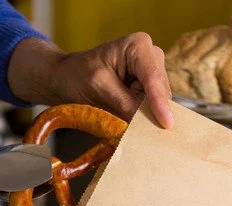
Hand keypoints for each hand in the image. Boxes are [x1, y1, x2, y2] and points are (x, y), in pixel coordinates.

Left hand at [9, 33, 173, 128]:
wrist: (65, 78)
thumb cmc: (77, 76)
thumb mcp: (98, 88)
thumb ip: (124, 103)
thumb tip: (145, 124)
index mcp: (138, 46)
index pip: (153, 78)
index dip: (159, 102)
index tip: (166, 124)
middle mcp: (150, 56)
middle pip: (160, 91)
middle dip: (153, 111)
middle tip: (141, 132)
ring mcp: (151, 73)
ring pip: (159, 102)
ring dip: (147, 116)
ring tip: (126, 123)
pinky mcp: (147, 88)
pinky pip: (152, 107)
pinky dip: (143, 117)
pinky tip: (132, 124)